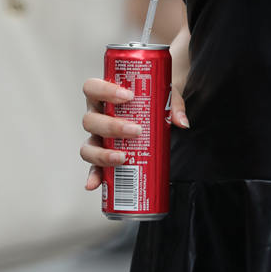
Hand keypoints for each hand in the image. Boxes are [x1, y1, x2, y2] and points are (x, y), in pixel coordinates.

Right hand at [81, 75, 188, 189]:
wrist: (154, 109)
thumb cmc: (151, 99)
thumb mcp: (162, 95)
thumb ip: (173, 105)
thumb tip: (182, 122)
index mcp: (103, 96)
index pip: (92, 88)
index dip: (105, 91)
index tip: (127, 96)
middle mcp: (96, 116)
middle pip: (90, 120)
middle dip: (112, 126)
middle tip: (136, 130)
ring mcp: (97, 138)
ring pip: (88, 146)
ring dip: (103, 154)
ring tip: (123, 157)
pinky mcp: (102, 156)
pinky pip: (93, 167)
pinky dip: (93, 176)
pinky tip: (95, 184)